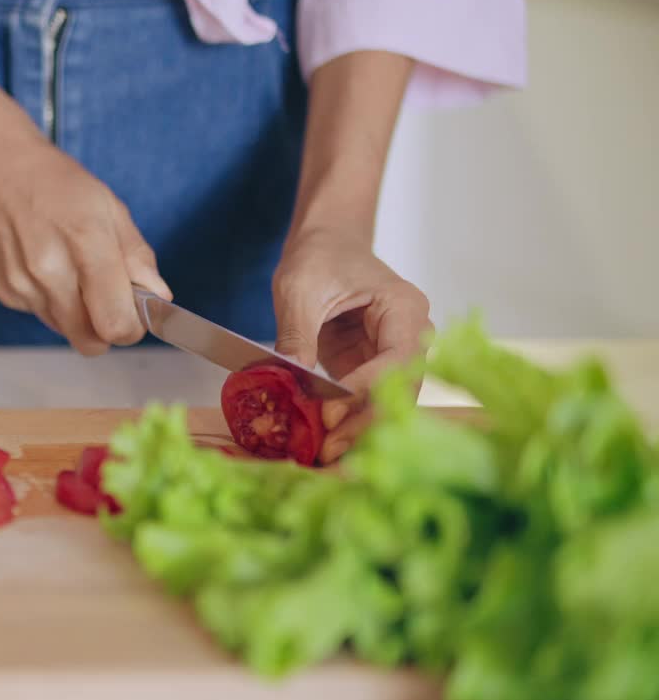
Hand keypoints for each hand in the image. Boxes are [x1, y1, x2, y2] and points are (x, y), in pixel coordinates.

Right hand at [0, 135, 170, 355]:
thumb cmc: (53, 180)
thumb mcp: (108, 205)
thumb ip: (136, 256)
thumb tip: (158, 297)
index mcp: (85, 242)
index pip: (116, 324)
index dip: (132, 327)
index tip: (135, 313)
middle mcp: (49, 270)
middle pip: (90, 342)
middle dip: (107, 329)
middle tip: (109, 300)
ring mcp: (22, 284)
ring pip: (65, 331)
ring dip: (79, 315)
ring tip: (72, 270)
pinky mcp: (3, 291)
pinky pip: (41, 315)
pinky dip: (52, 301)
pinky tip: (45, 265)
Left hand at [272, 229, 431, 463]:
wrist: (326, 243)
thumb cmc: (320, 255)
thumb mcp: (300, 289)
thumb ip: (298, 336)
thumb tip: (289, 382)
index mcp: (404, 310)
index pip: (397, 360)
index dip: (366, 390)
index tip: (330, 412)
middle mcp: (410, 338)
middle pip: (399, 392)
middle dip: (364, 423)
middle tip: (327, 450)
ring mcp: (391, 358)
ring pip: (384, 405)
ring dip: (356, 431)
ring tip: (324, 456)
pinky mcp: (369, 370)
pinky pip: (363, 403)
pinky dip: (345, 423)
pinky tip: (322, 442)